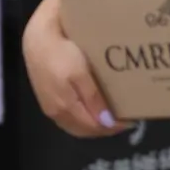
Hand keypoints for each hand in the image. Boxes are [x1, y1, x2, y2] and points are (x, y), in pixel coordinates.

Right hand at [22, 3, 124, 137]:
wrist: (37, 38)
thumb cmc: (62, 53)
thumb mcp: (80, 73)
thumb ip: (92, 98)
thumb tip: (107, 122)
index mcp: (65, 108)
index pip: (94, 127)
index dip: (114, 126)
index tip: (132, 119)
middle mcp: (56, 113)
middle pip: (85, 130)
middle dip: (105, 129)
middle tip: (125, 119)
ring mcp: (50, 108)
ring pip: (76, 126)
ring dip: (94, 125)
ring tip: (111, 116)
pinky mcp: (47, 100)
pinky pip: (69, 119)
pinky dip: (83, 119)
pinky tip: (91, 110)